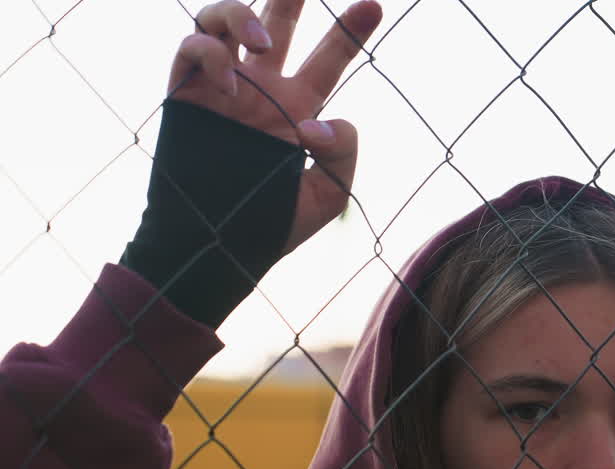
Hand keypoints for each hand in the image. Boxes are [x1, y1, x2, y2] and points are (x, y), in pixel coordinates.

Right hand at [168, 0, 382, 253]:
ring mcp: (223, 85)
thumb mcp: (328, 194)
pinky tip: (230, 84)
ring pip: (224, 19)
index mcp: (298, 105)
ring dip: (243, 14)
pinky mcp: (185, 92)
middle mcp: (261, 87)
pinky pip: (193, 47)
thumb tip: (314, 121)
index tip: (375, 6)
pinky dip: (211, 53)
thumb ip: (342, 152)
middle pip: (277, 21)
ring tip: (267, 42)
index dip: (351, 32)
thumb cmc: (273, 224)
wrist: (219, 246)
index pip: (330, 58)